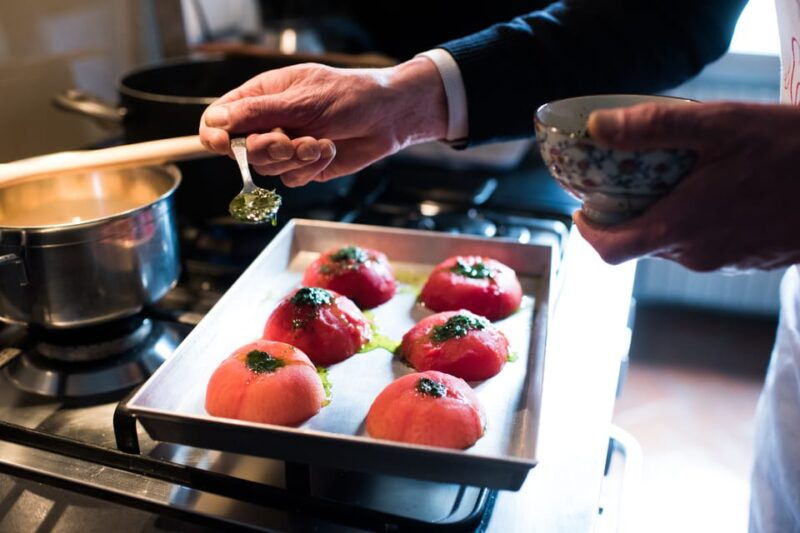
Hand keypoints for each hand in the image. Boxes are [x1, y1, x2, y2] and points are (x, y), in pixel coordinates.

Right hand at [199, 58, 446, 186]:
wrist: (386, 117)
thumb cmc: (347, 96)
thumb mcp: (301, 98)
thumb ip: (259, 112)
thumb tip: (220, 121)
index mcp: (259, 97)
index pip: (217, 119)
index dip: (214, 135)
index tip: (224, 144)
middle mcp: (267, 124)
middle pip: (240, 151)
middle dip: (265, 150)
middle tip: (288, 143)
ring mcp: (285, 148)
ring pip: (267, 170)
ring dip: (294, 159)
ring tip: (319, 142)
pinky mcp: (303, 168)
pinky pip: (291, 179)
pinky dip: (310, 167)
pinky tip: (328, 149)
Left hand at [574, 102, 799, 270]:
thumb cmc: (788, 146)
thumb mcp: (718, 124)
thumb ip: (652, 128)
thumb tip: (596, 128)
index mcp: (679, 227)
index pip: (610, 250)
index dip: (588, 232)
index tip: (582, 210)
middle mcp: (697, 255)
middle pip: (641, 244)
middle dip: (627, 215)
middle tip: (629, 181)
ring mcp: (725, 262)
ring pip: (674, 244)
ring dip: (666, 216)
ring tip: (677, 180)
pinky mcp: (750, 261)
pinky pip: (707, 245)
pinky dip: (697, 223)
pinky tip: (717, 191)